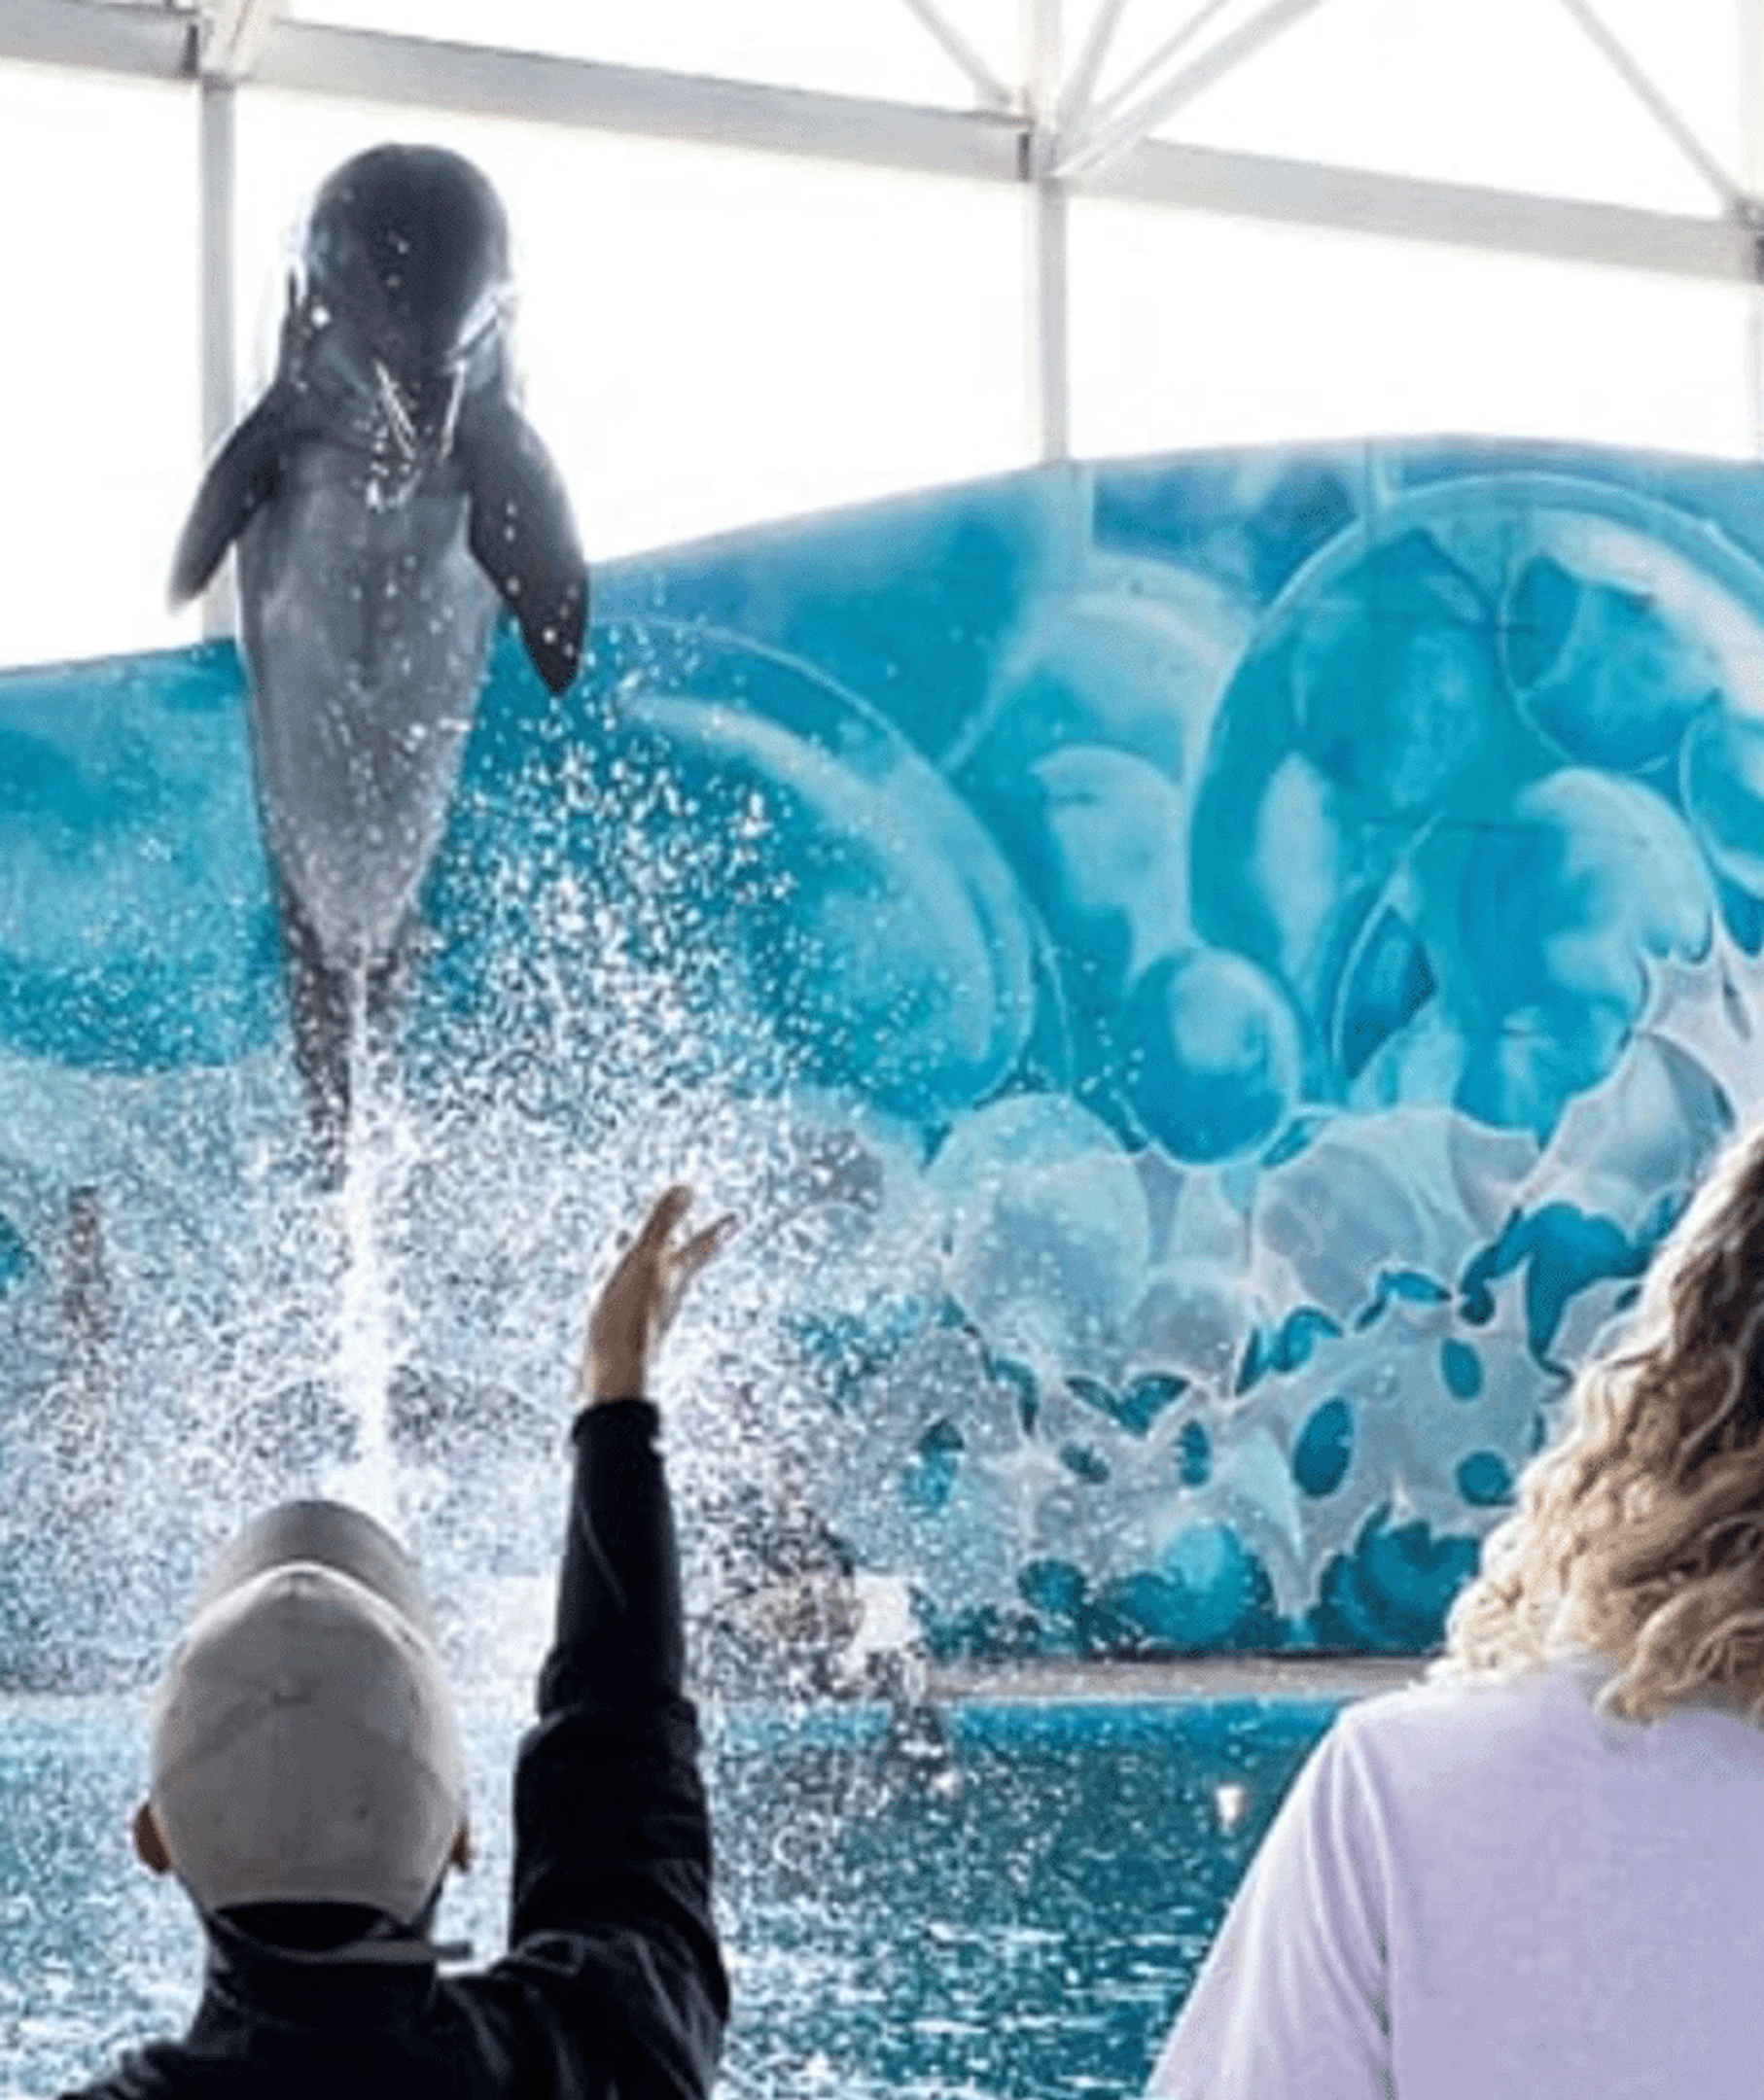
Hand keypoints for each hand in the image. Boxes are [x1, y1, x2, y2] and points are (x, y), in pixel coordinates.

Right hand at [580, 1185, 735, 1403]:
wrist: (610, 1373)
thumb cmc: (628, 1316)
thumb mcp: (645, 1260)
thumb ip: (663, 1224)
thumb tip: (687, 1187)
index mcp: (674, 1275)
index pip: (701, 1245)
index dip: (717, 1230)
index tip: (738, 1219)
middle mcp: (665, 1293)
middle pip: (681, 1262)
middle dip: (689, 1243)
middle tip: (705, 1232)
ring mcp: (645, 1311)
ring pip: (654, 1277)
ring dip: (654, 1258)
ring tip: (650, 1247)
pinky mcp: (622, 1325)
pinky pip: (628, 1293)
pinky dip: (624, 1277)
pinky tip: (613, 1282)